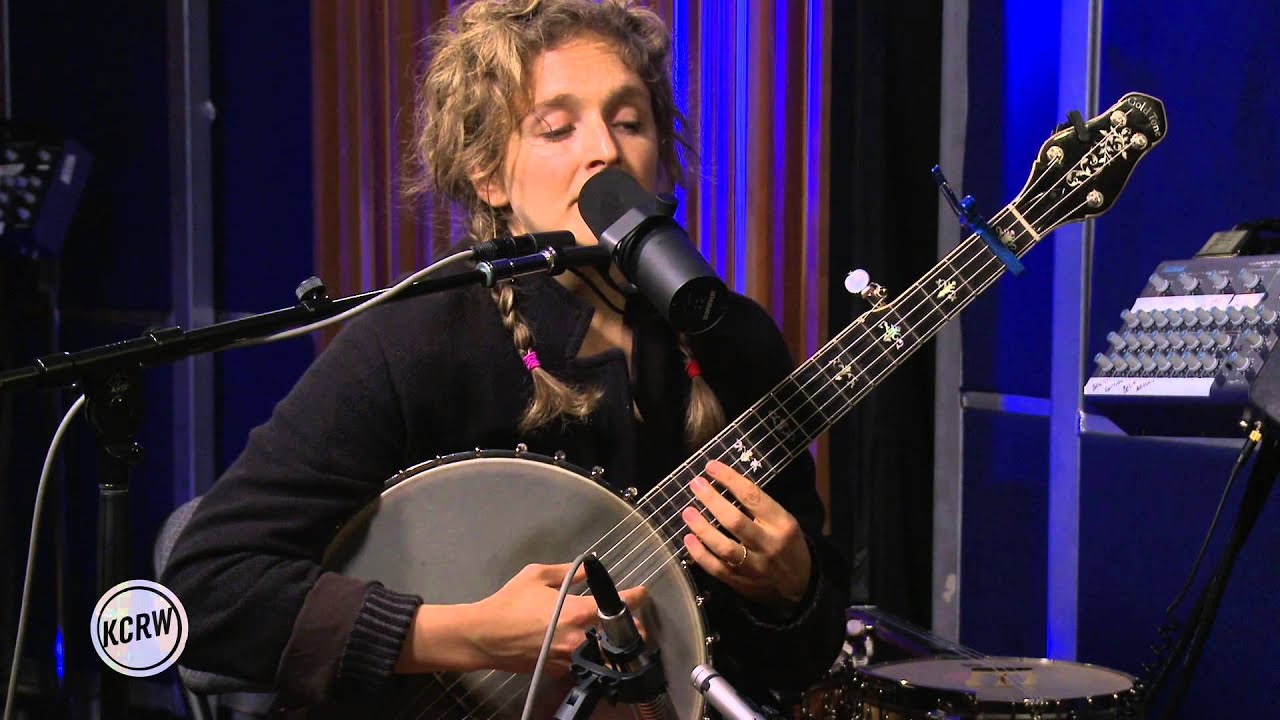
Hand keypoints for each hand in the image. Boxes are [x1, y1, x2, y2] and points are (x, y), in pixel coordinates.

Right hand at [465, 562, 647, 674]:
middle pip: (618, 638)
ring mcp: (569, 659)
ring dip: (610, 644)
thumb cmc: (509, 602)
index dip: (635, 597)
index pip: (617, 605)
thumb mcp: (537, 575)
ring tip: (612, 634)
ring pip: (602, 654)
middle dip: (630, 629)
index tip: (642, 592)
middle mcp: (577, 639)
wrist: (484, 636)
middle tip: (632, 620)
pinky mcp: (558, 671)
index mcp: (576, 612)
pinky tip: (584, 646)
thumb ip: (568, 572)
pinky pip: (581, 663)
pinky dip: (587, 655)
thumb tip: (588, 568)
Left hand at [680, 460, 810, 609]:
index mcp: (781, 523)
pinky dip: (699, 554)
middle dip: (712, 500)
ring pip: (723, 546)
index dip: (730, 479)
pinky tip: (688, 539)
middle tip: (695, 484)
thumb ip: (760, 509)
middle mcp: (767, 544)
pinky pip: (716, 568)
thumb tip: (725, 485)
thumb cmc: (789, 546)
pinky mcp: (740, 582)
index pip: (753, 496)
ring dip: (702, 528)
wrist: (800, 588)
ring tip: (687, 512)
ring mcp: (753, 566)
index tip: (711, 467)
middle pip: (735, 521)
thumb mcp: (784, 522)